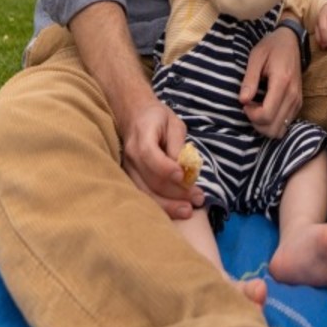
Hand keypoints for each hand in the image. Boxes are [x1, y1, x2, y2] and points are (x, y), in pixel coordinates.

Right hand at [117, 95, 204, 219]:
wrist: (132, 116)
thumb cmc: (157, 118)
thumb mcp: (173, 123)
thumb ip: (178, 144)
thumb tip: (184, 167)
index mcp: (142, 136)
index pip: (150, 155)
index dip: (166, 168)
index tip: (183, 176)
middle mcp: (131, 156)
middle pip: (150, 180)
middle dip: (176, 193)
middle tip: (198, 199)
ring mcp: (128, 170)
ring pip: (145, 193)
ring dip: (168, 205)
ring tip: (188, 211)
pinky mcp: (129, 179)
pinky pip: (143, 196)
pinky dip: (159, 206)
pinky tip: (174, 211)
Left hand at [238, 25, 301, 137]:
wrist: (291, 41)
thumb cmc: (271, 47)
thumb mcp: (256, 57)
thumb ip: (249, 80)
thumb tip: (243, 101)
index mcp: (282, 82)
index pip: (266, 114)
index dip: (251, 114)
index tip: (245, 102)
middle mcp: (293, 95)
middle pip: (273, 127)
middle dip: (256, 122)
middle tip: (249, 106)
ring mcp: (298, 101)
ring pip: (280, 130)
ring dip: (264, 124)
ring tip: (257, 107)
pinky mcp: (298, 103)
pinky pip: (285, 124)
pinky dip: (272, 122)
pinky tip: (265, 107)